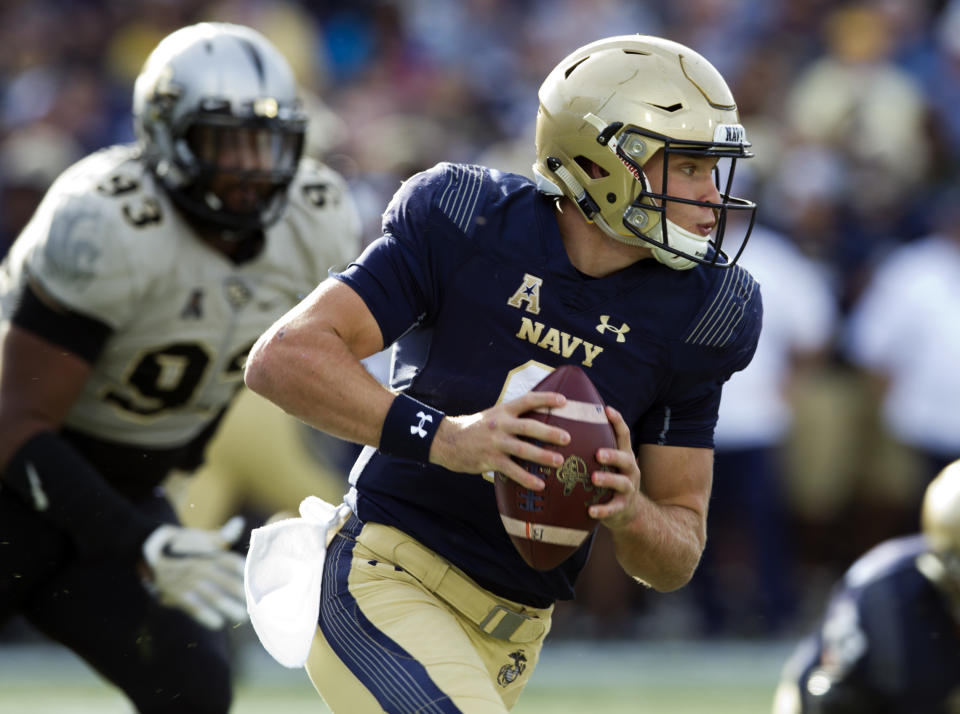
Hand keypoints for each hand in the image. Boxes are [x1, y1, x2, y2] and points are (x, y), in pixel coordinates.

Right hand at [141, 516, 247, 628]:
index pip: (233, 563)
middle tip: (256, 605)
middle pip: (227, 582)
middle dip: (243, 594)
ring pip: (213, 596)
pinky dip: (205, 616)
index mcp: (208, 553)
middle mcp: (200, 566)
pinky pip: (193, 606)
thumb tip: (239, 522)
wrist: (145, 551)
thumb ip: (221, 537)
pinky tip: (218, 623)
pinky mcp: (175, 594)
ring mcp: (188, 581)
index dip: (248, 574)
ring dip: (229, 608)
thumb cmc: (179, 545)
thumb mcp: (199, 538)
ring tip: (242, 616)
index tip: (260, 584)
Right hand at [429, 390, 570, 489]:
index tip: (564, 401)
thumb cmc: (474, 429)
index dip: (546, 399)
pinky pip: (511, 470)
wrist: (446, 441)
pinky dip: (526, 478)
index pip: (527, 400)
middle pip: (529, 426)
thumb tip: (538, 423)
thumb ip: (512, 418)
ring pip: (522, 449)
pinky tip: (539, 485)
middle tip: (567, 438)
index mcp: (503, 411)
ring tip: (559, 461)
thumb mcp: (492, 416)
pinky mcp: (489, 460)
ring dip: (542, 456)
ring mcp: (495, 442)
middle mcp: (500, 424)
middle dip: (549, 432)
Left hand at [588, 406, 642, 529]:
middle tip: (597, 453)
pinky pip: (613, 509)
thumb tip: (565, 425)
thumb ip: (594, 448)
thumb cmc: (609, 480)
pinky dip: (603, 510)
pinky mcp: (623, 507)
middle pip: (625, 458)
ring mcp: (628, 489)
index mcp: (624, 455)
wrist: (628, 513)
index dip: (618, 421)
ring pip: (621, 482)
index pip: (624, 435)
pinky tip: (591, 511)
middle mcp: (630, 469)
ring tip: (594, 478)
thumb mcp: (607, 463)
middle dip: (613, 454)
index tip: (607, 409)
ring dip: (608, 479)